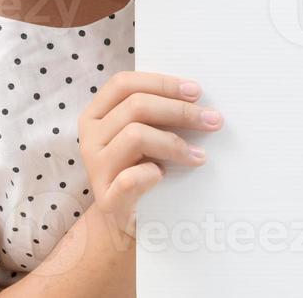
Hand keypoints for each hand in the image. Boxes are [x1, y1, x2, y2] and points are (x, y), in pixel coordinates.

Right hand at [78, 70, 221, 240]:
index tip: (196, 91)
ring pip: (136, 135)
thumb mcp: (145, 132)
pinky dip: (152, 173)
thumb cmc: (141, 165)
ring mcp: (95, 169)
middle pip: (136, 106)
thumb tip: (197, 95)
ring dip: (174, 143)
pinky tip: (165, 175)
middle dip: (180, 111)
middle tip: (212, 120)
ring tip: (198, 155)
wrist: (126, 219)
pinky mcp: (107, 199)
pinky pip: (130, 178)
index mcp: (96, 114)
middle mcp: (89, 138)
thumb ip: (157, 112)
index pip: (123, 84)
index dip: (161, 82)